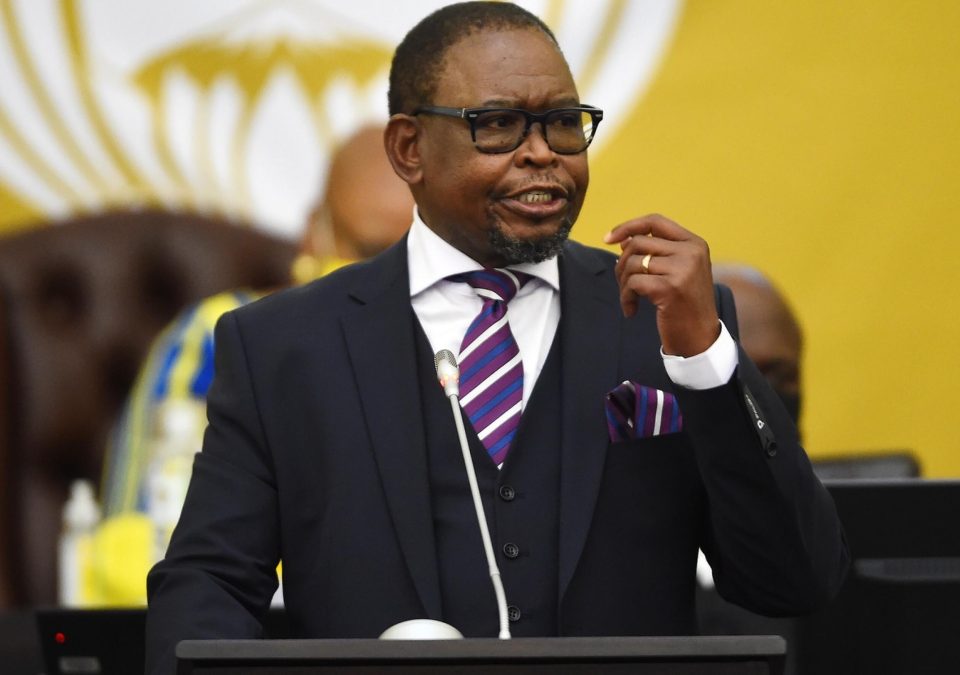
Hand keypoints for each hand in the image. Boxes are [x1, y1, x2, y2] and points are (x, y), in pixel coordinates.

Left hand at [604, 213, 719, 356]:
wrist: (700, 339)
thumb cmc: (685, 306)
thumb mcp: (678, 272)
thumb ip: (656, 253)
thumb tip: (624, 239)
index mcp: (694, 244)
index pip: (655, 221)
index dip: (629, 226)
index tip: (608, 239)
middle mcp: (691, 252)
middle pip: (639, 242)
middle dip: (622, 263)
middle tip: (624, 284)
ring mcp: (682, 269)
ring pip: (633, 262)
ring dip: (623, 283)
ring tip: (629, 299)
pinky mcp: (670, 287)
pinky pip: (633, 282)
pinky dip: (626, 297)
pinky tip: (631, 310)